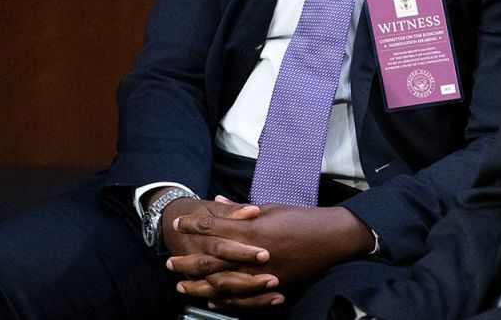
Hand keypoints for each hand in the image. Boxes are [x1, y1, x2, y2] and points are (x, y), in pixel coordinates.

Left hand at [168, 202, 373, 310]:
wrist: (331, 237)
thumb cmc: (302, 218)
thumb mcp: (271, 208)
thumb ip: (242, 209)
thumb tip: (218, 201)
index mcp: (252, 229)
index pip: (213, 227)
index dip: (194, 225)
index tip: (178, 223)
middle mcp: (252, 253)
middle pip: (211, 259)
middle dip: (187, 260)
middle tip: (169, 260)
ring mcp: (261, 273)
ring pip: (221, 283)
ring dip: (199, 285)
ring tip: (181, 285)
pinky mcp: (272, 286)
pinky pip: (242, 299)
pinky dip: (224, 301)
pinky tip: (211, 300)